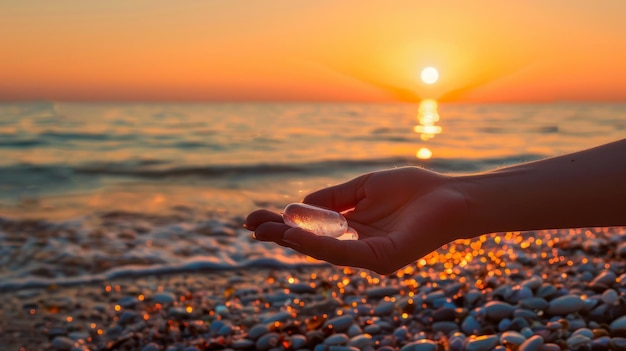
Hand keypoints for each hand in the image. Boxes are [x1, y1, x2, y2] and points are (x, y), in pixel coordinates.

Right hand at [245, 167, 468, 274]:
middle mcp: (356, 247)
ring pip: (322, 250)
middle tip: (249, 225)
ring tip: (265, 230)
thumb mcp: (363, 188)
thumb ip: (333, 199)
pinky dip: (317, 243)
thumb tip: (298, 205)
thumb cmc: (411, 190)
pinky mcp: (381, 259)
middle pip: (311, 243)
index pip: (311, 230)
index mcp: (352, 230)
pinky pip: (344, 252)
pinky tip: (295, 235)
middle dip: (279, 234)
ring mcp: (368, 256)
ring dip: (292, 240)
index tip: (256, 217)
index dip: (283, 223)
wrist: (451, 196)